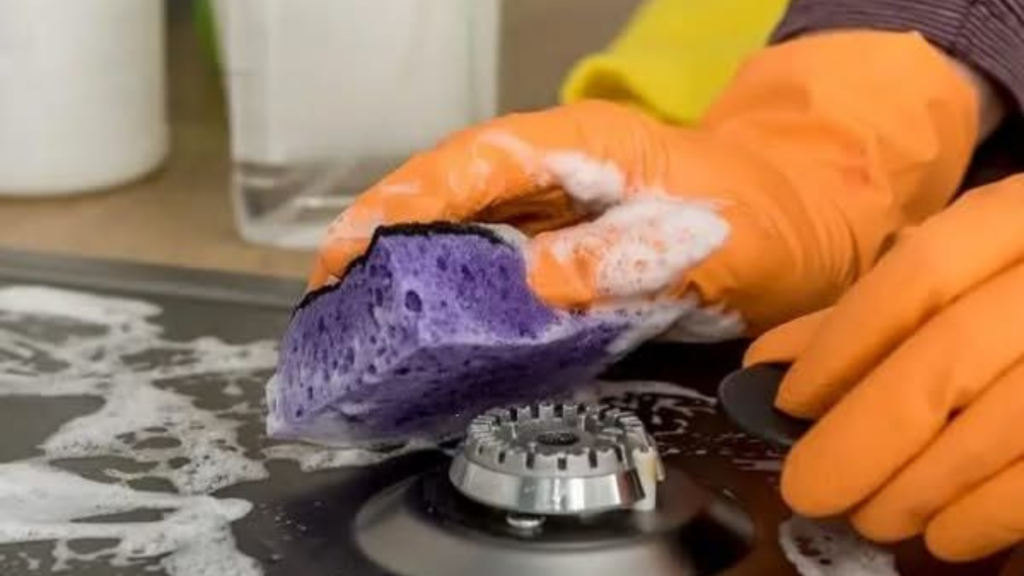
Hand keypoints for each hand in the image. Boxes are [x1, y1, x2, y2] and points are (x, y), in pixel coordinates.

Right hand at [311, 31, 976, 339]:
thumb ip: (618, 258)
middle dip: (381, 236)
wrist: (805, 223)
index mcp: (583, 145)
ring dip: (404, 266)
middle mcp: (556, 167)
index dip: (404, 203)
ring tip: (354, 314)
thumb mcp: (704, 241)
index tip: (351, 249)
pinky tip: (424, 324)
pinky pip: (490, 261)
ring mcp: (555, 204)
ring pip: (460, 225)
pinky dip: (450, 291)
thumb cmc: (764, 218)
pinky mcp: (561, 243)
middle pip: (446, 189)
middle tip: (328, 294)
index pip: (472, 163)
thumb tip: (525, 285)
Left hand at [746, 175, 1023, 561]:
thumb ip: (873, 312)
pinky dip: (985, 517)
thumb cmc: (1016, 299)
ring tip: (870, 517)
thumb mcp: (962, 278)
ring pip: (1002, 426)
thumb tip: (770, 360)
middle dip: (864, 435)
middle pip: (950, 358)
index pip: (918, 276)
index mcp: (1015, 223)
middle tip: (808, 488)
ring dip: (917, 487)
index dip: (844, 344)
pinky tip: (943, 535)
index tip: (790, 402)